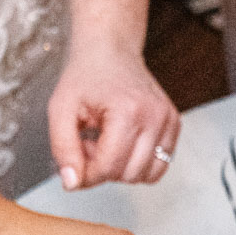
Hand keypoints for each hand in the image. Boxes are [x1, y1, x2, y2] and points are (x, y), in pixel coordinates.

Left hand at [49, 50, 179, 189]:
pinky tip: (123, 144)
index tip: (76, 161)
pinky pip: (160, 165)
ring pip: (146, 175)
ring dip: (122, 168)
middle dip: (104, 169)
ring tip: (107, 144)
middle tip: (90, 145)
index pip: (110, 167)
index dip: (87, 174)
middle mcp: (155, 116)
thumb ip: (63, 149)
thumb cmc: (85, 77)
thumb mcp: (60, 109)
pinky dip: (139, 163)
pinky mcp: (175, 125)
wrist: (110, 51)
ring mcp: (169, 120)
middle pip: (129, 174)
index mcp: (128, 111)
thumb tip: (73, 183)